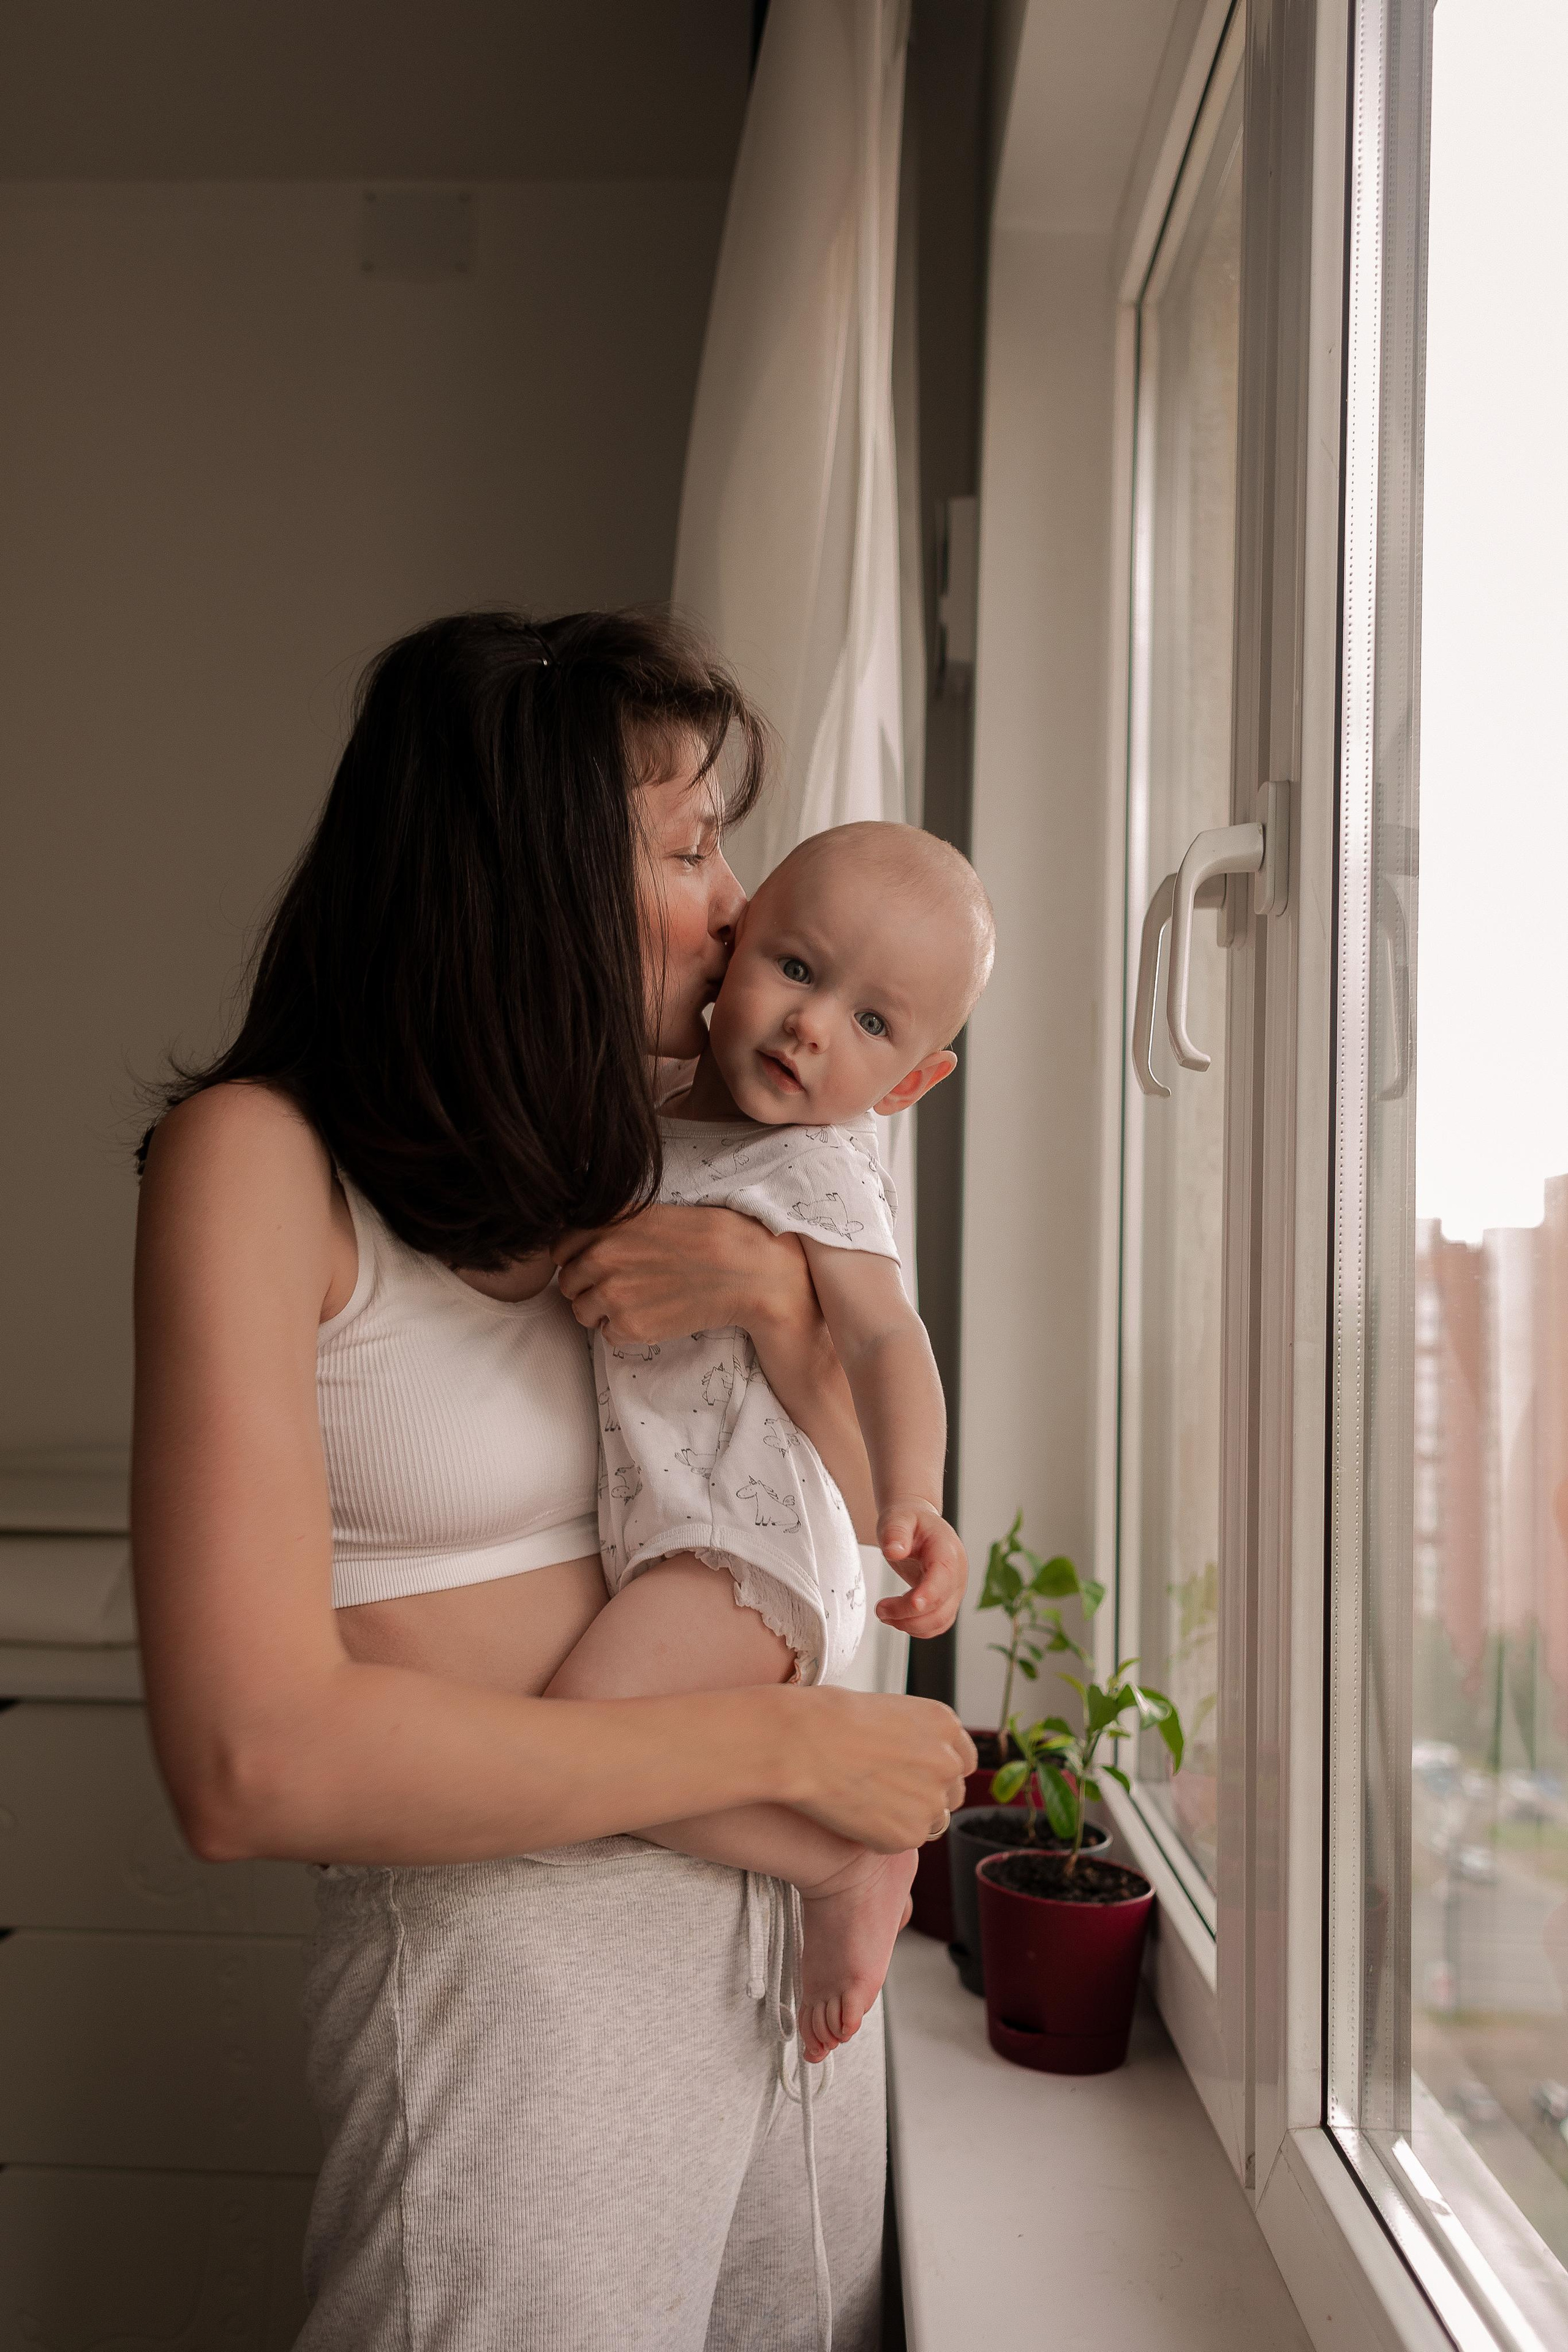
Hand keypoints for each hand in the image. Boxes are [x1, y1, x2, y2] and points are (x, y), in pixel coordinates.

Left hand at [552, 1206, 811, 1346]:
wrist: (745, 1270)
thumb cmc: (707, 1236)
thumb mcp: (652, 1213)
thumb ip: (612, 1225)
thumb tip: (582, 1243)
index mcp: (604, 1222)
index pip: (559, 1247)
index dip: (577, 1258)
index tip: (599, 1263)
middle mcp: (599, 1255)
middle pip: (567, 1282)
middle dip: (589, 1286)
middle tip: (624, 1285)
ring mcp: (611, 1293)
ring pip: (581, 1311)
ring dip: (603, 1312)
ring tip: (638, 1302)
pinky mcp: (628, 1326)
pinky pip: (607, 1335)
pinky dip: (625, 1331)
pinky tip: (653, 1315)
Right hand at [785, 1689, 974, 1851]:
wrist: (803, 1744)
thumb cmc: (828, 1719)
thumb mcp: (886, 1711)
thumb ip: (913, 1736)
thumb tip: (911, 1755)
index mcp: (944, 1723)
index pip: (963, 1759)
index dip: (938, 1769)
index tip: (918, 1773)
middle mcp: (947, 1762)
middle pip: (952, 1792)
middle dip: (926, 1795)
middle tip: (887, 1792)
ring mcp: (932, 1801)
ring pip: (932, 1820)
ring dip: (908, 1816)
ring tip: (867, 1802)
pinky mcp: (910, 1834)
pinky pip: (904, 1841)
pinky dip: (884, 1835)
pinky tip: (856, 1815)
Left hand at [875, 1500, 967, 1637]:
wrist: (917, 1525)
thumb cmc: (909, 1521)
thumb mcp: (898, 1518)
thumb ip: (895, 1532)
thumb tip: (894, 1551)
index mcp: (947, 1550)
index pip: (944, 1577)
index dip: (931, 1593)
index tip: (913, 1603)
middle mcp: (956, 1573)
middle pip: (940, 1605)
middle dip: (908, 1613)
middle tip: (880, 1609)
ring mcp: (953, 1590)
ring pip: (939, 1621)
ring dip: (910, 1624)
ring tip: (884, 1612)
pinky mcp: (946, 1602)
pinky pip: (937, 1625)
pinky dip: (916, 1628)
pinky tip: (896, 1618)